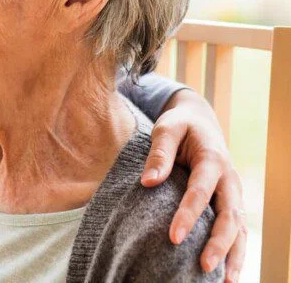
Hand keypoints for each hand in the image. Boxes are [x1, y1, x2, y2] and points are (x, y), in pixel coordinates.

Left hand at [141, 89, 245, 281]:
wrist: (200, 121)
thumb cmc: (179, 125)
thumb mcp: (166, 128)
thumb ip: (159, 154)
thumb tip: (147, 182)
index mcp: (212, 159)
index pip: (200, 191)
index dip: (188, 215)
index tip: (174, 237)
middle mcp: (228, 179)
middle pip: (229, 215)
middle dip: (218, 242)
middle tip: (204, 266)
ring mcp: (232, 192)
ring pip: (239, 227)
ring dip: (234, 254)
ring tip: (226, 281)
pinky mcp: (230, 202)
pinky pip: (237, 229)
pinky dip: (236, 251)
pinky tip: (227, 273)